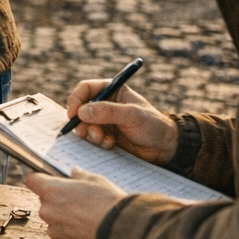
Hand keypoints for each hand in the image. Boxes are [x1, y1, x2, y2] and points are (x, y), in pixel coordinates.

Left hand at [24, 168, 126, 238]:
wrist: (122, 233)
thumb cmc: (108, 202)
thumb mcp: (96, 180)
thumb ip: (80, 176)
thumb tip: (74, 173)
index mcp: (51, 191)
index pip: (32, 180)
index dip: (41, 180)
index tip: (49, 182)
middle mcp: (47, 211)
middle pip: (46, 203)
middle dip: (59, 202)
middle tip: (81, 203)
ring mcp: (54, 231)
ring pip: (55, 223)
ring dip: (66, 221)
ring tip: (89, 221)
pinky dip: (73, 237)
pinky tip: (90, 234)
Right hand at [64, 80, 178, 165]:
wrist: (165, 149)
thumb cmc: (154, 126)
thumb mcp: (132, 115)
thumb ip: (108, 111)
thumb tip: (81, 112)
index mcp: (112, 91)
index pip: (85, 89)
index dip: (76, 99)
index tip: (73, 113)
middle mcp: (105, 104)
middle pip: (80, 108)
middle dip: (81, 122)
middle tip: (87, 132)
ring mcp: (104, 121)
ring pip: (84, 125)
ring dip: (90, 133)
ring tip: (103, 139)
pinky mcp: (105, 136)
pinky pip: (91, 138)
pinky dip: (97, 142)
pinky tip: (111, 144)